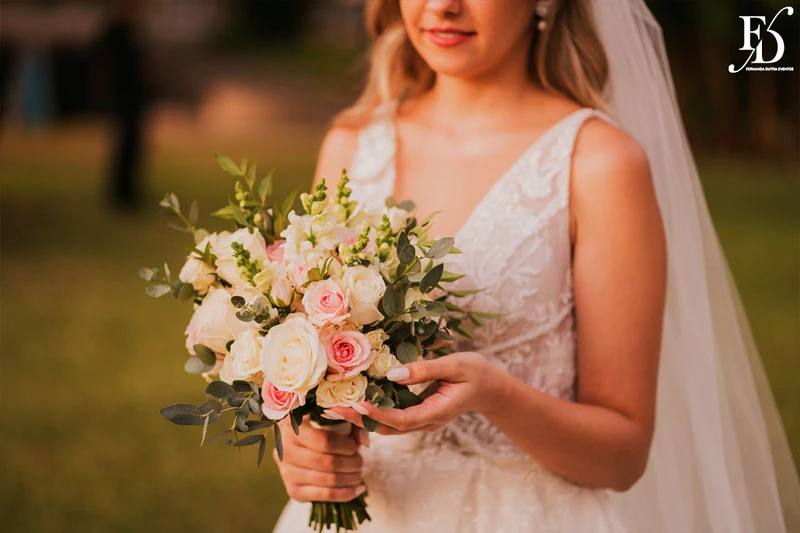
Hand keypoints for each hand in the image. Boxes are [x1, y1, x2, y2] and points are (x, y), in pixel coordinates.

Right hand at [274, 416, 368, 502]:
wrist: (295, 447)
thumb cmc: (318, 428)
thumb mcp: (331, 420)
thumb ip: (350, 425)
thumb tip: (364, 443)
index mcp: (293, 428)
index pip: (325, 441)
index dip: (346, 446)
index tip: (356, 447)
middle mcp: (286, 451)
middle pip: (329, 463)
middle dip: (352, 463)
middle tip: (361, 462)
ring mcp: (287, 473)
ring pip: (329, 480)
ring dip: (351, 478)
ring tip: (360, 474)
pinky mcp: (293, 491)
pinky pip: (325, 495)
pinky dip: (346, 493)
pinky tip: (358, 489)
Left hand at [328, 351, 498, 435]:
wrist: (490, 388)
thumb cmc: (476, 372)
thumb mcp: (455, 364)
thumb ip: (424, 370)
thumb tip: (392, 375)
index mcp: (437, 412)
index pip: (402, 420)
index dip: (377, 414)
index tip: (355, 404)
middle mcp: (426, 422)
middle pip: (388, 428)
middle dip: (359, 420)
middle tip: (332, 408)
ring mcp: (422, 421)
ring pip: (387, 427)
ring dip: (361, 419)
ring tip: (335, 407)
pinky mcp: (417, 415)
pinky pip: (391, 419)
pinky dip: (372, 413)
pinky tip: (355, 402)